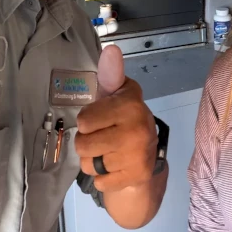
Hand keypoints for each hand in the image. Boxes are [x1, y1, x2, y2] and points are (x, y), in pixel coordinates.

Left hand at [75, 45, 157, 192]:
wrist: (148, 153)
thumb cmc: (125, 116)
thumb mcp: (118, 93)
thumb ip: (111, 74)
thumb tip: (111, 49)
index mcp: (130, 106)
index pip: (84, 121)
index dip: (88, 120)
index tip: (101, 117)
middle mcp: (137, 131)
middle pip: (82, 145)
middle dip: (88, 142)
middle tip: (103, 137)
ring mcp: (137, 157)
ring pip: (89, 165)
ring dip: (94, 160)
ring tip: (109, 151)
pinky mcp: (136, 177)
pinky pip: (99, 182)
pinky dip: (104, 177)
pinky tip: (116, 166)